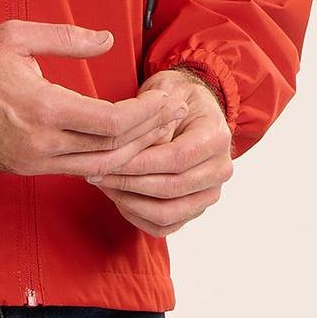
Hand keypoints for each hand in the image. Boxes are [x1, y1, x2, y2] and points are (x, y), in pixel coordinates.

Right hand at [0, 20, 188, 176]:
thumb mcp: (16, 35)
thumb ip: (66, 37)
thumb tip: (108, 39)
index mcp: (42, 108)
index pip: (111, 123)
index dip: (146, 116)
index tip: (167, 101)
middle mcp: (41, 143)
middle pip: (113, 151)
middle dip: (149, 134)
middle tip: (173, 116)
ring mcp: (31, 162)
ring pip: (97, 167)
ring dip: (131, 152)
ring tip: (154, 130)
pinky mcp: (24, 169)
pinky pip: (75, 170)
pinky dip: (104, 160)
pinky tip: (119, 144)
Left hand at [85, 68, 233, 236]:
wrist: (191, 106)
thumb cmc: (174, 95)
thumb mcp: (166, 91)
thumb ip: (155, 121)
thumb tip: (133, 149)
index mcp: (217, 137)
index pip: (176, 159)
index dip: (139, 163)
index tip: (107, 159)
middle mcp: (220, 169)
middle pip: (171, 189)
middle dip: (128, 182)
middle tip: (95, 172)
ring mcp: (209, 193)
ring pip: (167, 214)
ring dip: (129, 201)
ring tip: (103, 183)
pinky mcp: (195, 208)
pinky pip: (165, 226)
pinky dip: (137, 216)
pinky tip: (117, 197)